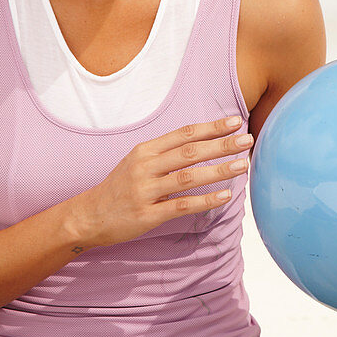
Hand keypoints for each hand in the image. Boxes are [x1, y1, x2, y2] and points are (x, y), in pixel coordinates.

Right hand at [74, 117, 252, 247]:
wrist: (88, 216)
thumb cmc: (120, 188)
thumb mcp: (137, 162)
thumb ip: (165, 154)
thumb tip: (202, 144)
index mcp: (145, 150)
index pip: (184, 133)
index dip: (211, 127)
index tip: (235, 121)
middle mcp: (145, 166)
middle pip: (189, 152)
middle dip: (221, 144)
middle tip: (247, 139)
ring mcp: (145, 190)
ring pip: (188, 177)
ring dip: (218, 170)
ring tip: (242, 165)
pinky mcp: (147, 214)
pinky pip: (181, 205)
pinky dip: (205, 200)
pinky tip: (224, 196)